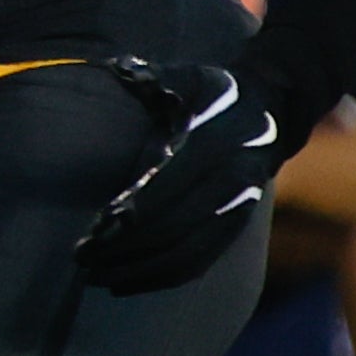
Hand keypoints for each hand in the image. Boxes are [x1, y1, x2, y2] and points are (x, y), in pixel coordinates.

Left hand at [78, 57, 289, 294]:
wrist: (273, 114)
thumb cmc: (214, 91)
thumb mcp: (187, 76)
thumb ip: (153, 78)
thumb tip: (121, 71)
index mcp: (217, 143)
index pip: (171, 186)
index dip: (135, 210)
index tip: (97, 226)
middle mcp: (233, 181)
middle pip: (175, 227)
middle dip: (126, 247)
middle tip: (82, 258)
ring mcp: (238, 208)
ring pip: (187, 253)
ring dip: (139, 270)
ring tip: (97, 277)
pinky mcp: (236, 227)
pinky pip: (200, 261)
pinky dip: (162, 278)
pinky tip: (126, 283)